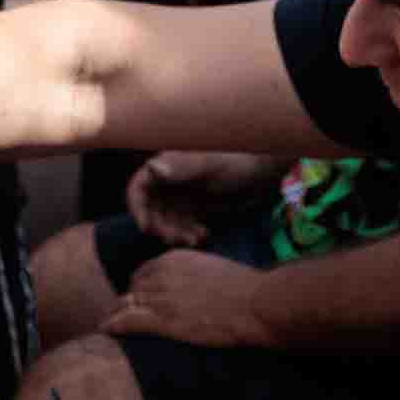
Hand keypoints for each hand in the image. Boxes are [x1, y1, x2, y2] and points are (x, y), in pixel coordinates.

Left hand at [103, 249, 272, 348]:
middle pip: (133, 289)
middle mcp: (162, 275)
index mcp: (174, 259)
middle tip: (128, 315)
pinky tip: (105, 330)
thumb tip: (193, 284)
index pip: (144, 272)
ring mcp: (160, 297)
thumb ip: (195, 273)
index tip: (141, 298)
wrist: (255, 303)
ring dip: (120, 314)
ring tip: (111, 324)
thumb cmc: (245, 289)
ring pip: (127, 304)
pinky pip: (128, 320)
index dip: (140, 287)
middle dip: (130, 301)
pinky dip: (114, 325)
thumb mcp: (214, 269)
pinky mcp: (163, 320)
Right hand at [124, 150, 276, 245]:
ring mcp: (181, 198)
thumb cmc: (235, 160)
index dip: (137, 208)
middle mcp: (169, 183)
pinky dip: (189, 234)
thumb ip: (179, 167)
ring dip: (175, 234)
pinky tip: (204, 235)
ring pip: (166, 222)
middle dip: (160, 227)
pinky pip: (182, 227)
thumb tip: (151, 168)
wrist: (262, 172)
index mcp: (166, 167)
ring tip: (194, 239)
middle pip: (150, 211)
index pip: (138, 188)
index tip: (145, 227)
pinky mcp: (194, 210)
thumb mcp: (208, 164)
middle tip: (175, 238)